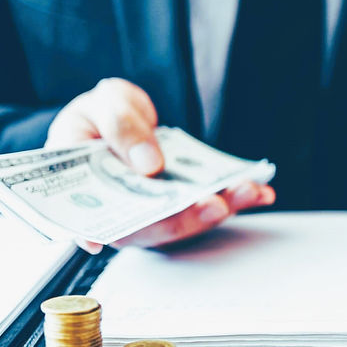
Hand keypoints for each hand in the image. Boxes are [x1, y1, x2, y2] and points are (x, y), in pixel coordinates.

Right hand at [46, 78, 274, 252]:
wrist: (120, 116)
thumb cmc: (99, 117)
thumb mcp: (102, 106)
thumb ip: (120, 127)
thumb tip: (149, 163)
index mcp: (85, 194)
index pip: (90, 221)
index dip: (100, 232)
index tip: (105, 240)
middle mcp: (122, 213)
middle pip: (151, 227)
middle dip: (186, 218)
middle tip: (215, 205)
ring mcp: (155, 212)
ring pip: (186, 220)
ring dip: (221, 209)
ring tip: (250, 191)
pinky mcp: (182, 203)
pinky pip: (209, 205)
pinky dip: (237, 199)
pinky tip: (261, 190)